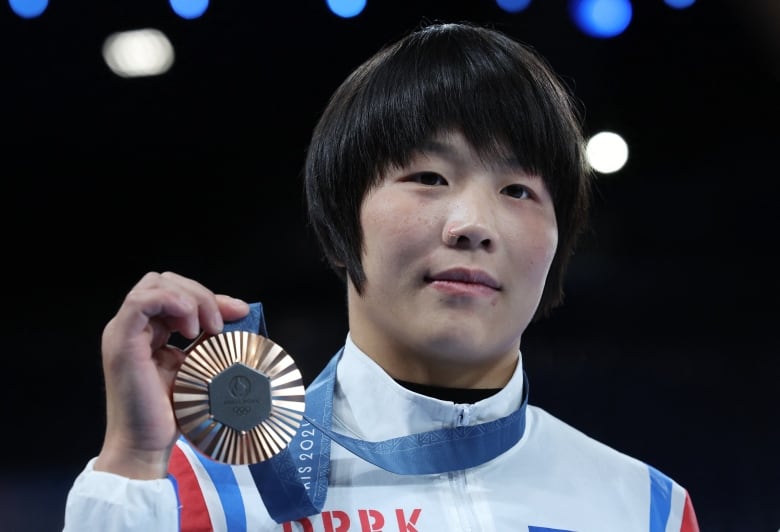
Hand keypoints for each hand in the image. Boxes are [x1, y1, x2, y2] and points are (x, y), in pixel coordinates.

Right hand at [93, 271, 249, 478]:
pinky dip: (174, 304)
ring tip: (206, 329)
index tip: (240, 312)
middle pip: (166, 281)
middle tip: (221, 323)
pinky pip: (142, 300)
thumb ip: (210, 340)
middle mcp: (132, 326)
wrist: (147, 445)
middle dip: (201, 294)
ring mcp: (123, 331)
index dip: (210, 297)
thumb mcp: (199, 366)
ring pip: (156, 284)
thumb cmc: (172, 413)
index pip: (177, 293)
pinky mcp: (121, 340)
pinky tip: (191, 330)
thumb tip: (240, 317)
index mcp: (148, 331)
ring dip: (190, 299)